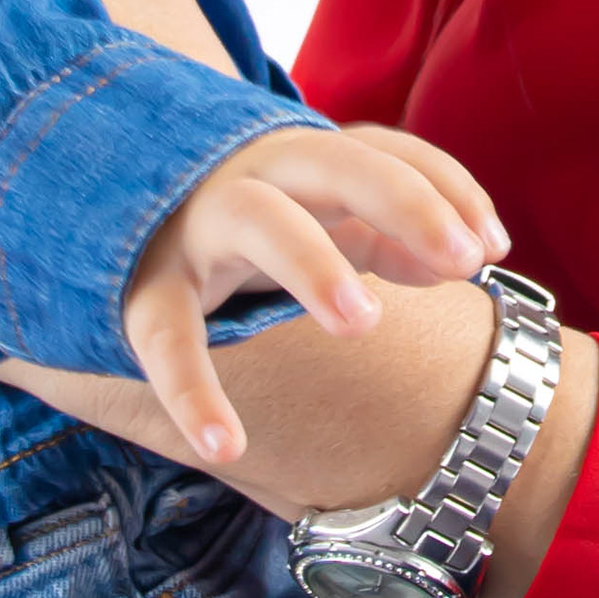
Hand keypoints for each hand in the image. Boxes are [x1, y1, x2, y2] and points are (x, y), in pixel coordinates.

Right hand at [124, 118, 507, 468]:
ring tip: (364, 322)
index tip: (493, 246)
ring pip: (260, 222)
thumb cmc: (244, 225)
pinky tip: (225, 447)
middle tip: (464, 263)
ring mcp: (197, 225)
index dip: (447, 187)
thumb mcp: (318, 221)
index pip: (387, 149)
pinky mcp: (145, 285)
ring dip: (314, 263)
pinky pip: (167, 334)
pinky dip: (192, 391)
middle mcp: (255, 176)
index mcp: (304, 159)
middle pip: (339, 161)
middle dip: (405, 200)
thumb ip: (390, 235)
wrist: (105, 214)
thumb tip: (466, 257)